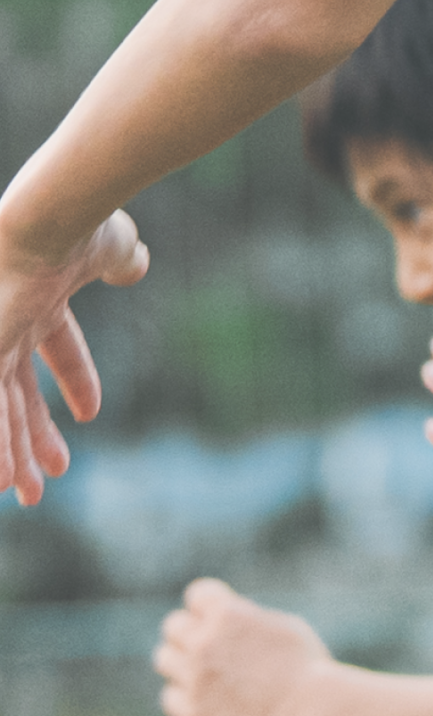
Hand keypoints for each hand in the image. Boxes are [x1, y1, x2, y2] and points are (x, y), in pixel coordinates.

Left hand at [0, 210, 148, 503]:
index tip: (88, 414)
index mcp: (40, 297)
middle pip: (17, 393)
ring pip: (0, 411)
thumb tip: (136, 262)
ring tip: (24, 494)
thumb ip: (120, 259)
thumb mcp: (112, 244)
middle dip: (31, 438)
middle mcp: (9, 323)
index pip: (54, 347)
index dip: (75, 379)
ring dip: (10, 455)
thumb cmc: (80, 225)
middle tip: (42, 479)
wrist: (47, 221)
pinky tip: (2, 479)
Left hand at [154, 578, 332, 715]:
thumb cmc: (305, 667)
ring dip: (182, 662)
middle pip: (173, 626)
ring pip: (164, 659)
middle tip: (212, 649)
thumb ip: (243, 619)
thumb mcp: (280, 626)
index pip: (196, 595)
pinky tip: (208, 698)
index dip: (209, 607)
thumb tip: (220, 620)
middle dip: (192, 633)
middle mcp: (203, 642)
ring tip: (208, 673)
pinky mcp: (193, 711)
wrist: (311, 713)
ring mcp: (194, 678)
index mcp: (226, 613)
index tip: (220, 620)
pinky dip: (185, 696)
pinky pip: (170, 696)